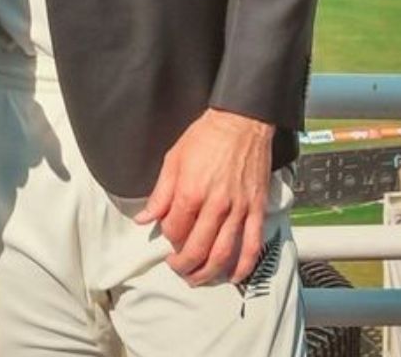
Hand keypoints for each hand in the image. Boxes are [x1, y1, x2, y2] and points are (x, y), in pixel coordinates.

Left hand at [134, 108, 275, 285]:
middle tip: (178, 269)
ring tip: (198, 278)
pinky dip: (244, 265)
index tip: (167, 239)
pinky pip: (252, 244)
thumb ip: (159, 194)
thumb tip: (145, 218)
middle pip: (197, 248)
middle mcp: (215, 205)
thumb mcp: (172, 160)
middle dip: (184, 265)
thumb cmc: (205, 138)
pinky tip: (235, 276)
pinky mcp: (256, 210)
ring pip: (223, 252)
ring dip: (209, 271)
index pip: (174, 230)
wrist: (240, 123)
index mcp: (190, 192)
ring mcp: (238, 210)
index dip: (168, 240)